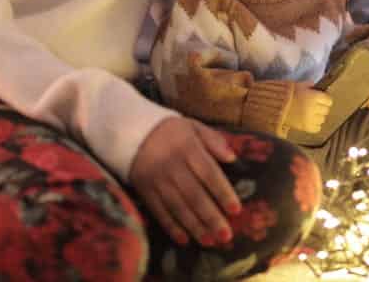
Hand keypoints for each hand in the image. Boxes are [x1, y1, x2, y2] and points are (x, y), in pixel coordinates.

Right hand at [129, 117, 240, 247]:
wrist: (132, 132)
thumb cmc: (171, 131)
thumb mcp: (194, 126)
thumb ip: (214, 141)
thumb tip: (232, 158)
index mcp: (188, 148)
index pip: (209, 173)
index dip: (222, 192)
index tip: (236, 210)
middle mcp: (172, 166)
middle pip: (194, 195)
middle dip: (211, 217)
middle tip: (226, 235)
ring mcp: (157, 180)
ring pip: (178, 207)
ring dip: (195, 226)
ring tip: (210, 241)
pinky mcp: (144, 191)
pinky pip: (159, 211)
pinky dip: (171, 227)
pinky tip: (184, 239)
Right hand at [287, 83, 332, 132]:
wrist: (275, 107)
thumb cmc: (287, 94)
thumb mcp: (299, 85)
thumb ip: (310, 85)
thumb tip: (318, 87)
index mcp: (314, 96)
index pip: (329, 100)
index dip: (325, 99)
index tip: (321, 99)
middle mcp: (314, 108)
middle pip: (326, 110)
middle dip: (321, 108)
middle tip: (314, 107)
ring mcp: (310, 119)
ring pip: (322, 119)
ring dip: (318, 117)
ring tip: (310, 114)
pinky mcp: (306, 127)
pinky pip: (317, 128)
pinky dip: (315, 125)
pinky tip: (308, 121)